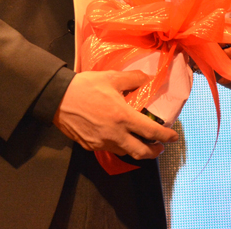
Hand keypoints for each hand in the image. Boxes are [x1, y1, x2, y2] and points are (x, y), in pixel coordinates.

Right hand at [53, 70, 178, 159]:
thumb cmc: (86, 86)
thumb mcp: (112, 77)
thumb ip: (133, 79)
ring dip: (136, 150)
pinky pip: (108, 149)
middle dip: (154, 152)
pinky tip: (118, 138)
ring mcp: (101, 143)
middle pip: (140, 152)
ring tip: (140, 142)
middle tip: (159, 148)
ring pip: (124, 152)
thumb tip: (148, 78)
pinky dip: (118, 146)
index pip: (150, 132)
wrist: (57, 98)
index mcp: (123, 117)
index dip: (165, 136)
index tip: (173, 137)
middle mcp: (114, 134)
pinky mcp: (90, 146)